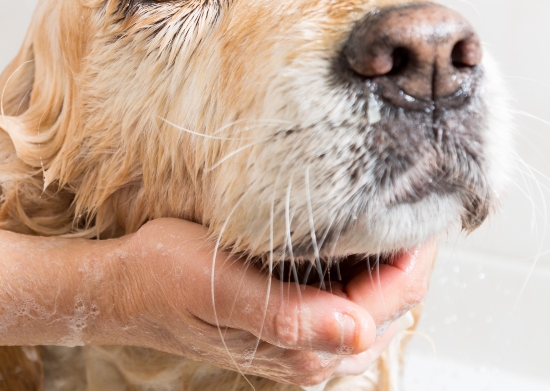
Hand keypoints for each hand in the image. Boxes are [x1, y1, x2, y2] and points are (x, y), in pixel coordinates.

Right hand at [93, 219, 434, 385]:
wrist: (121, 287)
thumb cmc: (162, 278)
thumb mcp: (220, 285)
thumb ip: (290, 315)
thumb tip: (358, 332)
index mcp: (303, 348)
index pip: (394, 298)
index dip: (417, 249)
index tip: (427, 199)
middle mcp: (310, 355)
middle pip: (394, 304)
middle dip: (409, 254)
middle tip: (416, 194)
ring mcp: (301, 344)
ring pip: (375, 304)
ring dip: (387, 262)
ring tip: (390, 209)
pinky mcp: (290, 328)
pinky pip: (347, 301)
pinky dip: (360, 269)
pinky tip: (350, 236)